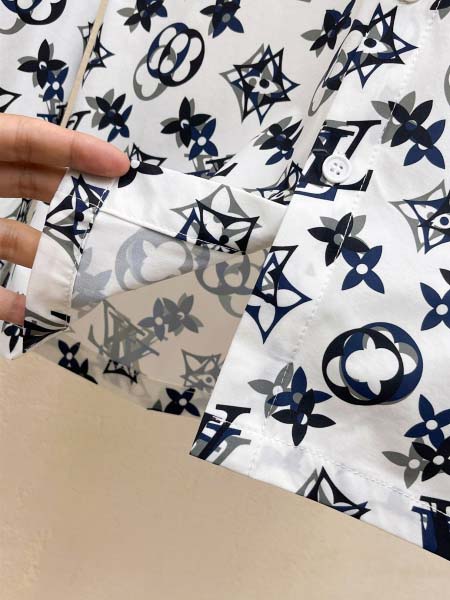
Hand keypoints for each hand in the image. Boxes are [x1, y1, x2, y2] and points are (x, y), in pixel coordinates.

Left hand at [0, 114, 129, 325]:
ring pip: (15, 235)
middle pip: (32, 183)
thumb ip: (4, 156)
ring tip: (88, 274)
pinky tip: (34, 313)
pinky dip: (9, 298)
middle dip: (76, 201)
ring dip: (49, 257)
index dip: (73, 147)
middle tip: (119, 217)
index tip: (121, 167)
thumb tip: (70, 171)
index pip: (25, 138)